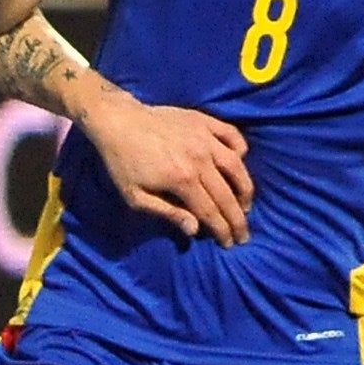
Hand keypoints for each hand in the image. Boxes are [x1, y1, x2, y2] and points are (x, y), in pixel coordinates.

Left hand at [76, 90, 253, 244]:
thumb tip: (194, 229)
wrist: (117, 120)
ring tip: (246, 204)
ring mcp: (204, 138)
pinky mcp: (204, 121)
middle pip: (227, 194)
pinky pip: (232, 135)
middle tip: (244, 234)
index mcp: (182, 180)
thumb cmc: (122, 162)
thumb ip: (166, 213)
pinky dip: (240, 149)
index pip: (211, 211)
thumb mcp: (134, 196)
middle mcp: (199, 159)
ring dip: (246, 188)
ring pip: (237, 165)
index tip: (230, 243)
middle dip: (238, 219)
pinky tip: (239, 161)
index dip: (223, 230)